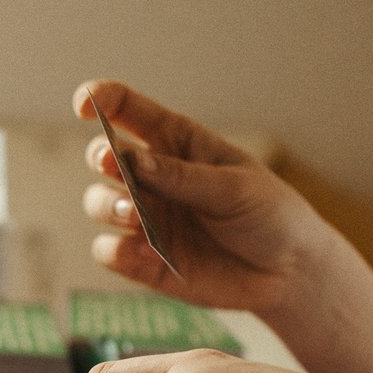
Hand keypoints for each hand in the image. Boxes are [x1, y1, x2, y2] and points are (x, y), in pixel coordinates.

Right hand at [74, 80, 372, 372]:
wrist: (287, 273)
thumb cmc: (268, 215)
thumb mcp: (234, 186)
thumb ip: (182, 176)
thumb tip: (133, 160)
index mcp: (176, 144)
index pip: (128, 111)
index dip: (100, 100)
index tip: (85, 105)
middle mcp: (153, 179)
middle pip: (104, 158)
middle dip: (102, 157)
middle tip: (114, 163)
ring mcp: (146, 221)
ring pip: (99, 203)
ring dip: (108, 204)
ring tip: (134, 215)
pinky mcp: (144, 261)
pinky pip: (109, 253)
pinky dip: (117, 251)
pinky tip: (142, 253)